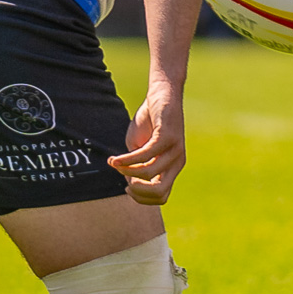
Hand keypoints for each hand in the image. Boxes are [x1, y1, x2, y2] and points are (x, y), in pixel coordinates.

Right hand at [107, 82, 185, 205]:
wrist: (161, 95)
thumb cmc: (149, 123)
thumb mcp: (139, 149)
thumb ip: (135, 167)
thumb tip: (129, 184)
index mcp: (172, 168)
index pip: (162, 197)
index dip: (142, 198)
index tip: (126, 186)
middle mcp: (177, 162)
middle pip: (160, 193)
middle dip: (138, 191)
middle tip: (124, 181)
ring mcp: (175, 149)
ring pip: (150, 173)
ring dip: (127, 170)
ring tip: (114, 162)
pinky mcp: (168, 135)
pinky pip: (147, 154)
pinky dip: (128, 159)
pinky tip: (116, 158)